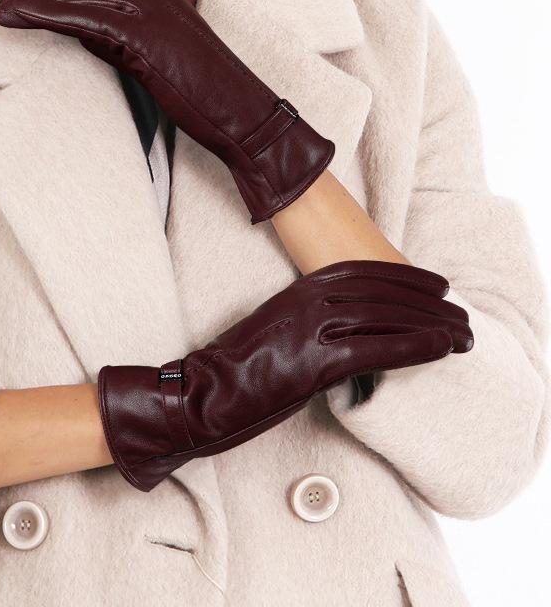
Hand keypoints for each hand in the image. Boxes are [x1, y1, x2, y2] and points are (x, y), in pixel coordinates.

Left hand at [0, 0, 334, 223]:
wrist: (243, 116)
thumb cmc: (211, 98)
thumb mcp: (166, 62)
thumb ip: (128, 44)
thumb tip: (89, 37)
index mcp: (167, 0)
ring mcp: (152, 16)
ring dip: (37, 1)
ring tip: (3, 10)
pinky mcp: (144, 40)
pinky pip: (86, 21)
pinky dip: (50, 16)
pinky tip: (24, 20)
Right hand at [96, 259, 473, 490]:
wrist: (201, 394)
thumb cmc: (233, 369)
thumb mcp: (273, 330)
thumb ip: (307, 323)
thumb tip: (342, 331)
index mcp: (296, 293)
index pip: (359, 271)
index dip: (402, 274)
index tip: (433, 281)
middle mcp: (306, 304)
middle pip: (379, 290)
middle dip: (425, 298)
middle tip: (457, 306)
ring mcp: (310, 331)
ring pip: (384, 316)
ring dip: (430, 321)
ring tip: (462, 329)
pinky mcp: (313, 364)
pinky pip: (377, 349)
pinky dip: (415, 346)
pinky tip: (442, 347)